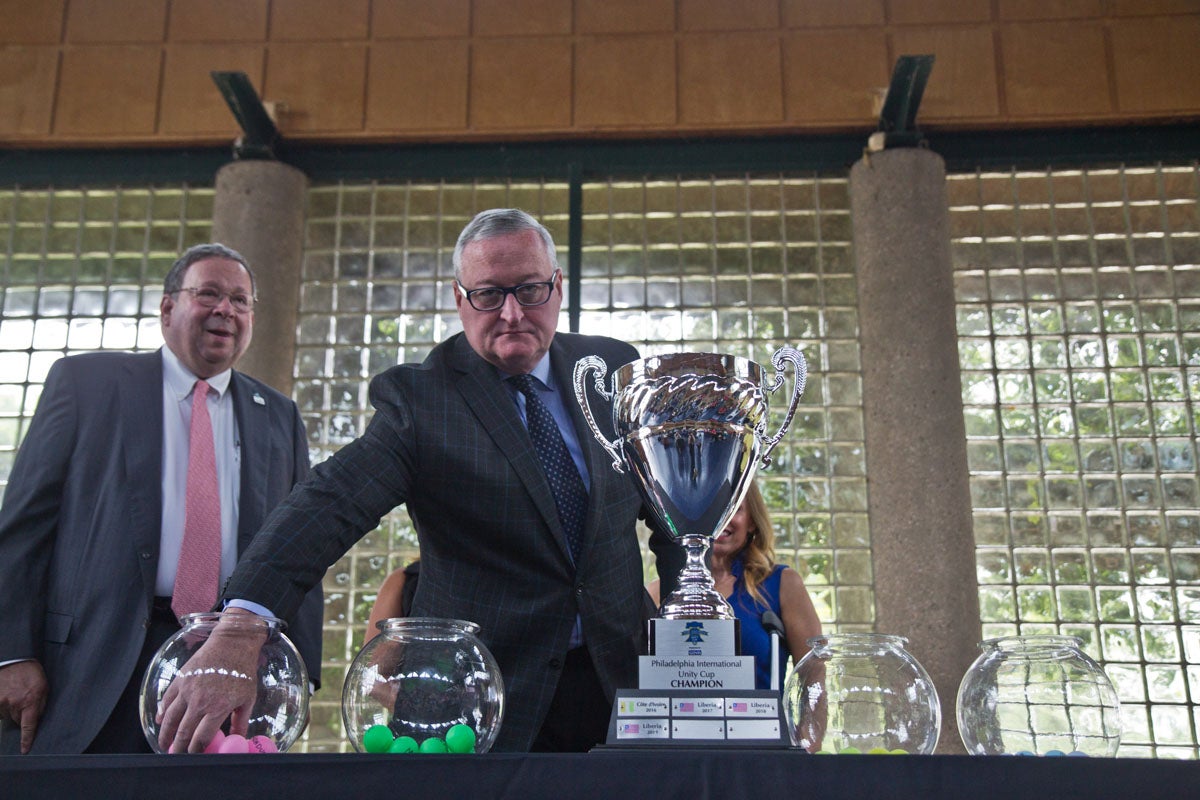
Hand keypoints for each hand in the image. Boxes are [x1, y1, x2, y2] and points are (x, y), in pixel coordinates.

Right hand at [0, 660, 48, 753]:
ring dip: (11, 709)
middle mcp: (14, 703)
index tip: (24, 750)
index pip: (28, 726)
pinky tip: (7, 695)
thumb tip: (36, 721)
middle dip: (21, 716)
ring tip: (15, 695)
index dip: (26, 739)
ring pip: (6, 716)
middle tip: (23, 702)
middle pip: (17, 721)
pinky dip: (2, 706)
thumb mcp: (44, 689)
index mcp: (30, 701)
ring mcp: (1, 701)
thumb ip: (40, 706)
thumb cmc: (32, 674)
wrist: (17, 660)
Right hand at [155, 610, 266, 752]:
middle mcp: (199, 702)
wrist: (232, 643)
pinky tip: (161, 721)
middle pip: (183, 733)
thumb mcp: (248, 698)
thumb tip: (238, 739)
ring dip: (165, 735)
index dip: (196, 751)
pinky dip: (162, 713)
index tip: (195, 756)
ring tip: (164, 744)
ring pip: (170, 719)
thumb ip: (240, 721)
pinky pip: (166, 700)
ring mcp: (187, 690)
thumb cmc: (243, 671)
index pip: (201, 738)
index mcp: (217, 708)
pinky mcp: (180, 680)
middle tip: (177, 755)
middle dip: (179, 748)